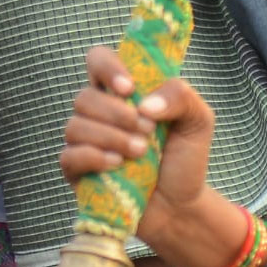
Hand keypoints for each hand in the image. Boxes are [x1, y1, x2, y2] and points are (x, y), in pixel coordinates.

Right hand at [60, 46, 215, 243]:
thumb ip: (181, 97)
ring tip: (141, 152)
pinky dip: (94, 157)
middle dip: (117, 113)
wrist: (182, 206)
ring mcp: (85, 142)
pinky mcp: (78, 172)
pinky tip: (118, 165)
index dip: (107, 68)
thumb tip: (145, 104)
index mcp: (123, 94)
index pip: (98, 60)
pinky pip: (69, 156)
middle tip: (148, 132)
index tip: (130, 88)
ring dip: (110, 137)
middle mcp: (99, 114)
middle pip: (85, 97)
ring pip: (75, 126)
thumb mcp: (198, 121)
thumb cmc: (185, 161)